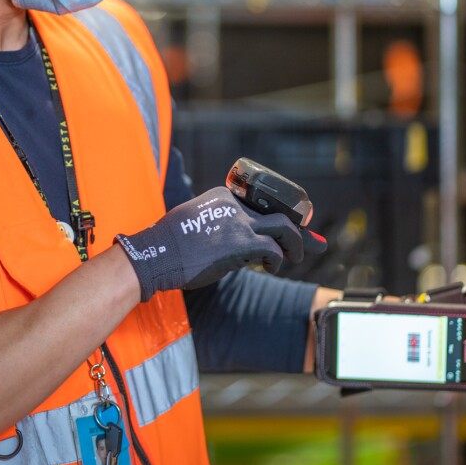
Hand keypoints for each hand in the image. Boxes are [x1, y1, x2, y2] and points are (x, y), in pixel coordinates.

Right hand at [116, 187, 306, 301]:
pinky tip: (271, 268)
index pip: (261, 202)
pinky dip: (278, 260)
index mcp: (223, 196)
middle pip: (279, 211)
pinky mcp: (242, 243)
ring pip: (285, 227)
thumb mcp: (193, 221)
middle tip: (310, 242)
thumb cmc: (168, 245)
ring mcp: (240, 223)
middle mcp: (235, 205)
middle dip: (299, 228)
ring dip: (296, 244)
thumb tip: (236, 247)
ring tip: (295, 257)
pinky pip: (273, 250)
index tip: (292, 225)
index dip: (280, 214)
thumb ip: (217, 225)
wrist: (155, 254)